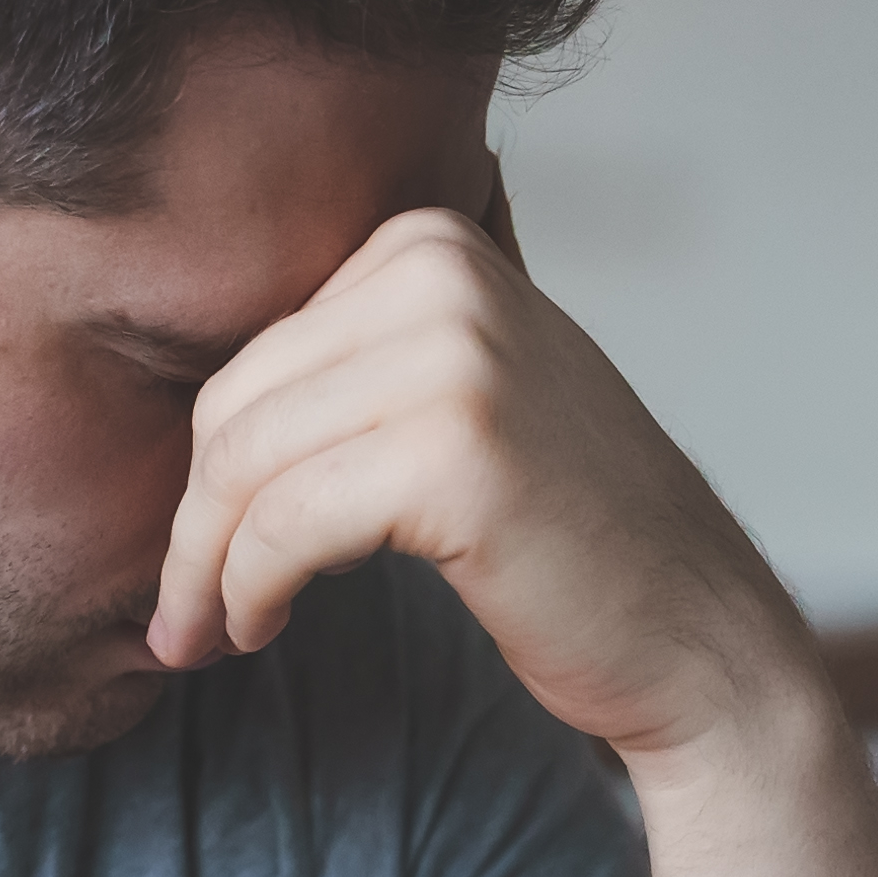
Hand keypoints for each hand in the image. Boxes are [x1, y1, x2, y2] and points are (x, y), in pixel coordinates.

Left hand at [144, 200, 819, 760]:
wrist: (696, 634)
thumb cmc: (566, 537)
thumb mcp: (463, 397)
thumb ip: (357, 363)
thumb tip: (182, 400)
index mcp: (432, 242)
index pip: (252, 355)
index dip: (213, 466)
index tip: (209, 549)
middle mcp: (443, 275)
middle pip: (233, 405)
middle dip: (191, 522)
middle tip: (181, 614)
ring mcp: (456, 358)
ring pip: (242, 467)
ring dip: (203, 569)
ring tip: (204, 633)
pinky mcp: (456, 455)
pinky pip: (282, 525)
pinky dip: (247, 590)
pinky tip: (258, 627)